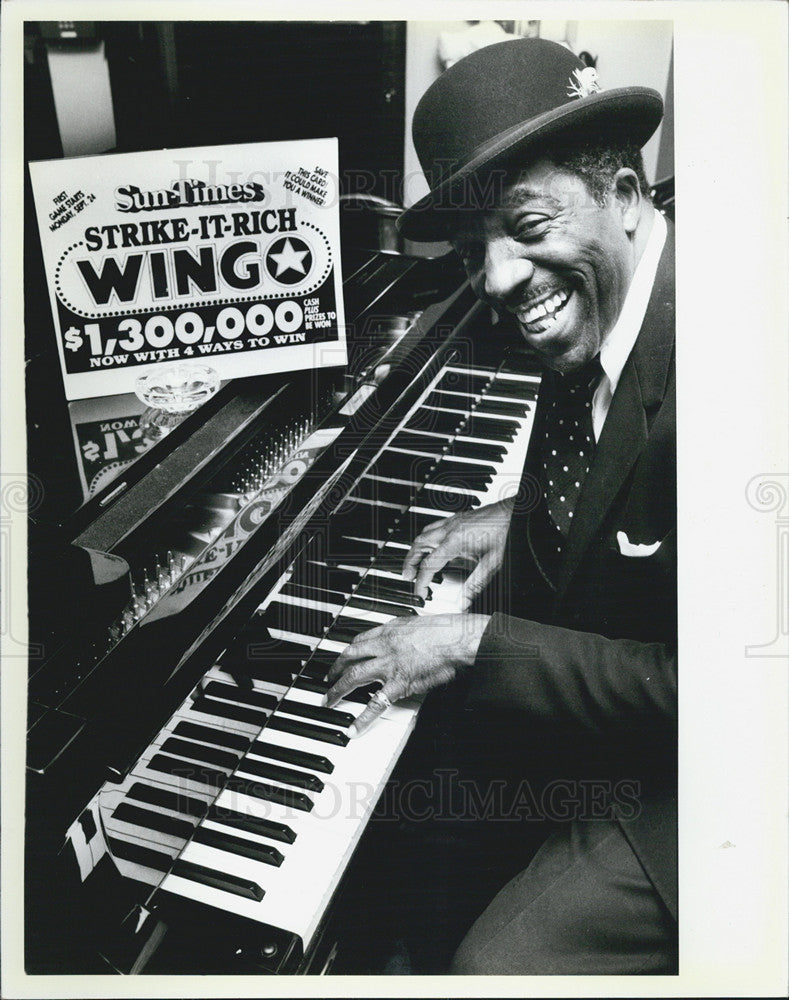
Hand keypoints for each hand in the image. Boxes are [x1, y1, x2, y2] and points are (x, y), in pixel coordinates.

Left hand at [324, 613, 489, 735]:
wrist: (455, 638)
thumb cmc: (445, 631)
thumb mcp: (419, 624)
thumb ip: (406, 632)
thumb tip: (405, 638)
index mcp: (389, 630)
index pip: (361, 640)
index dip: (350, 650)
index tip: (346, 656)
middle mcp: (384, 646)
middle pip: (350, 656)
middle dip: (336, 668)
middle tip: (328, 678)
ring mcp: (388, 665)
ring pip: (354, 676)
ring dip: (338, 689)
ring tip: (328, 700)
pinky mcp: (398, 684)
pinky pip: (376, 703)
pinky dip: (363, 718)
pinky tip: (353, 728)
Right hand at [401, 498, 514, 603]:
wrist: (516, 511)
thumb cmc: (507, 531)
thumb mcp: (492, 563)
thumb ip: (476, 584)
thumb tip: (464, 602)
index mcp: (454, 541)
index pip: (429, 565)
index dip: (421, 582)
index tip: (420, 593)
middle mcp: (449, 529)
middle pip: (418, 545)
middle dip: (409, 562)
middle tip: (407, 576)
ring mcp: (453, 521)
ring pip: (424, 533)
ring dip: (416, 548)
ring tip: (415, 561)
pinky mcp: (459, 517)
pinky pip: (434, 526)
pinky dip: (427, 537)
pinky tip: (434, 544)